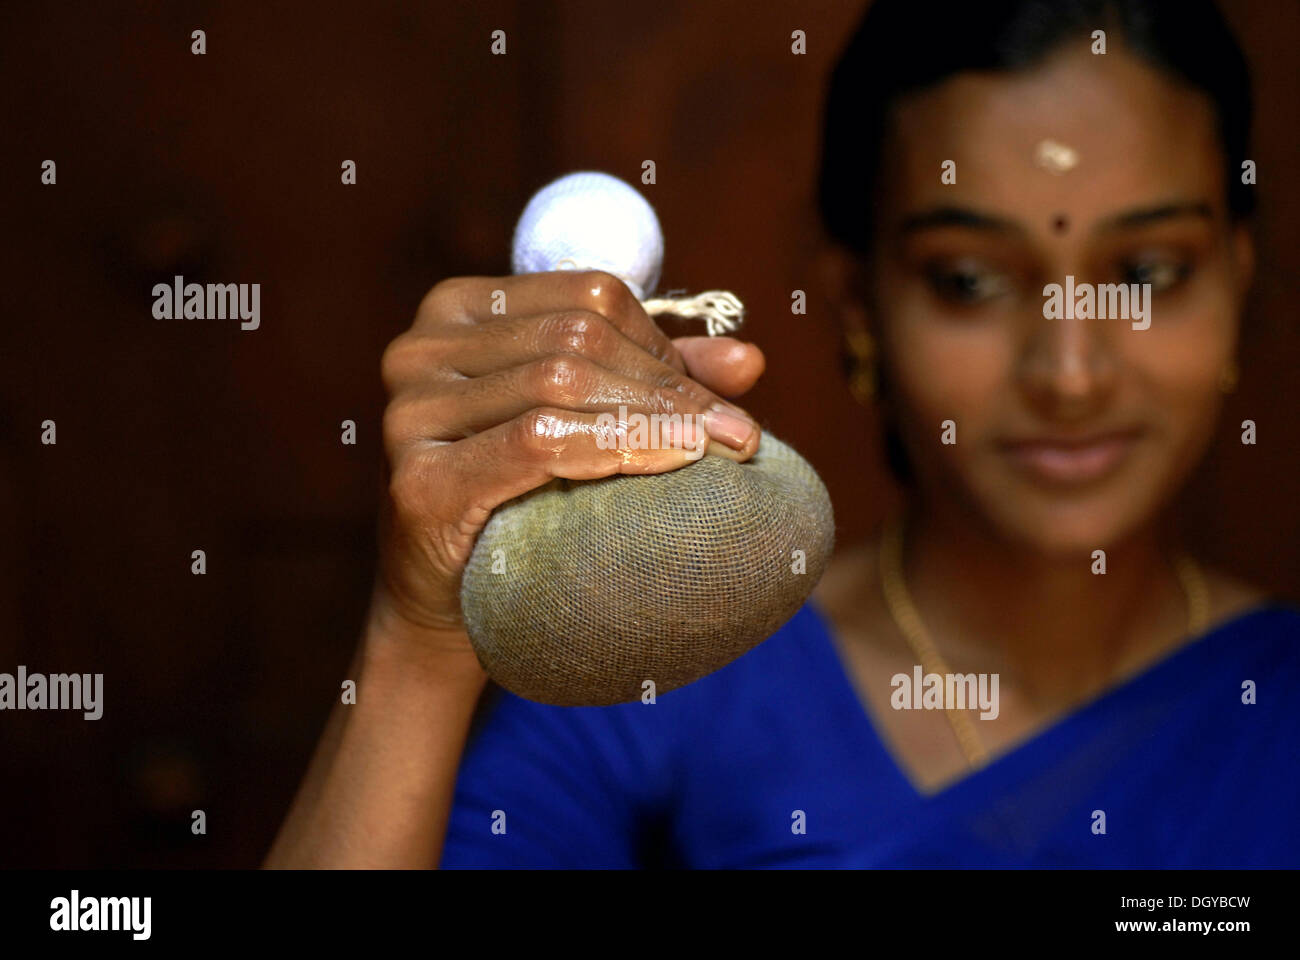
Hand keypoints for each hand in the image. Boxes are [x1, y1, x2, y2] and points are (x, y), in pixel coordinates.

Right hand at [372, 270, 765, 643]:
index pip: (588, 297)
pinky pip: (538, 443)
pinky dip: (615, 446)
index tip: (712, 401)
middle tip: (738, 433)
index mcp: (459, 309)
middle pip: (578, 339)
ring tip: (720, 450)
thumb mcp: (587, 422)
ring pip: (561, 383)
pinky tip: (668, 463)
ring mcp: (408, 412)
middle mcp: (419, 347)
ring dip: (656, 418)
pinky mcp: (418, 480)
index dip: (662, 343)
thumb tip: (750, 359)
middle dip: (670, 386)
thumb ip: (653, 382)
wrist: (449, 608)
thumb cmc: (521, 502)